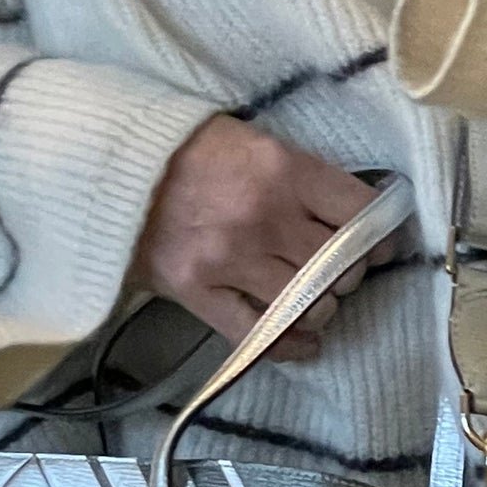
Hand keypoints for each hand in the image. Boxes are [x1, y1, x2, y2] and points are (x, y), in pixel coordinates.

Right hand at [131, 114, 399, 361]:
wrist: (107, 168)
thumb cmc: (184, 148)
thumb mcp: (251, 141)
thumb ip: (299, 176)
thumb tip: (352, 213)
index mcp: (282, 169)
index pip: (358, 211)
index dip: (378, 232)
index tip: (379, 242)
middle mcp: (264, 217)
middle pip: (341, 264)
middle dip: (348, 272)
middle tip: (338, 269)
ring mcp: (230, 260)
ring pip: (310, 304)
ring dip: (321, 307)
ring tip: (314, 299)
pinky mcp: (198, 293)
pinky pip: (262, 334)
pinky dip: (290, 345)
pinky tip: (304, 343)